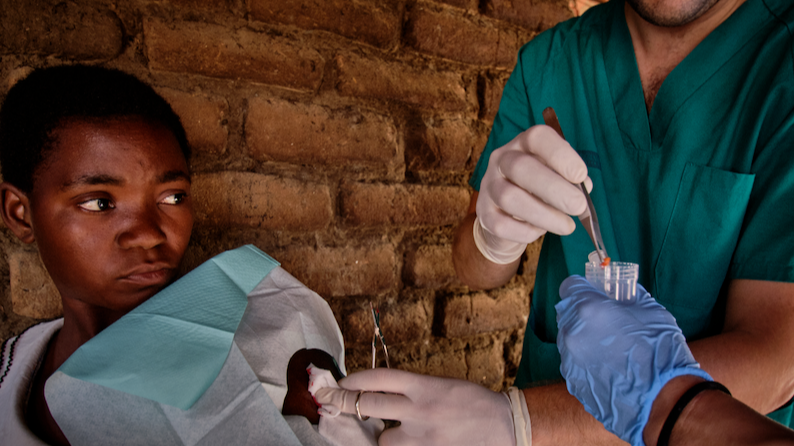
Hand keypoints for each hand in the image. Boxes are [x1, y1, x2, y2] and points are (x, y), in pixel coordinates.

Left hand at [313, 368, 515, 445]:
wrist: (505, 426)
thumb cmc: (472, 403)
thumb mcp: (441, 385)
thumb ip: (412, 389)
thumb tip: (379, 393)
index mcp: (424, 387)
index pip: (378, 378)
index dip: (354, 380)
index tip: (341, 383)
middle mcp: (419, 410)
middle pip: (368, 405)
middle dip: (347, 403)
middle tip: (334, 402)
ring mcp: (422, 437)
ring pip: (383, 440)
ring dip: (384, 437)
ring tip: (398, 434)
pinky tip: (408, 444)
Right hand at [475, 125, 590, 263]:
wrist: (507, 218)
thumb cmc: (538, 191)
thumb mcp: (557, 178)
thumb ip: (571, 180)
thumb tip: (584, 188)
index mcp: (523, 145)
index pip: (537, 138)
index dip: (559, 154)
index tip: (580, 175)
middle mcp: (501, 160)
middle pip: (521, 168)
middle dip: (554, 189)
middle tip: (578, 206)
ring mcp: (489, 186)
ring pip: (509, 197)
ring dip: (543, 214)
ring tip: (567, 226)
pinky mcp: (483, 213)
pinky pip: (501, 224)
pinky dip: (525, 231)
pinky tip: (540, 231)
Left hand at [555, 276, 711, 445]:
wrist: (663, 400)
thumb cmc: (661, 352)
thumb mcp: (651, 310)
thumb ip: (628, 295)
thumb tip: (620, 291)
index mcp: (587, 309)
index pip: (570, 286)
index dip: (585, 287)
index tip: (596, 293)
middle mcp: (571, 333)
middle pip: (568, 312)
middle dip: (584, 312)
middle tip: (608, 321)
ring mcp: (569, 360)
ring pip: (569, 338)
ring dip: (585, 337)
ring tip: (613, 348)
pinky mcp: (572, 382)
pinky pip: (574, 362)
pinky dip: (587, 361)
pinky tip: (610, 368)